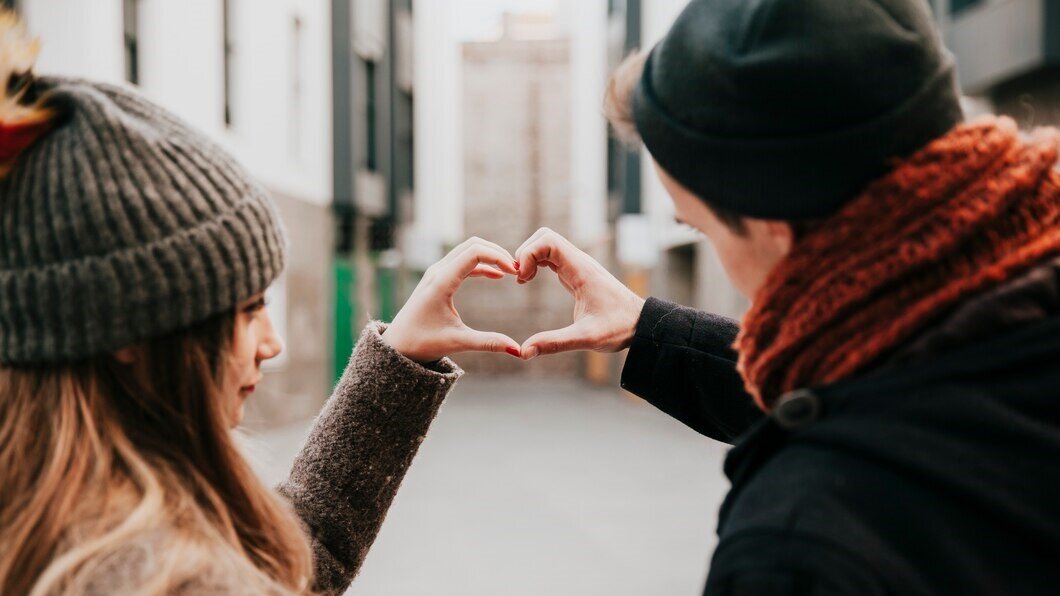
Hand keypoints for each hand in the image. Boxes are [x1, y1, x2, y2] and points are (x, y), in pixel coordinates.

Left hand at [382, 237, 521, 362]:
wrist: (397, 345)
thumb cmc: (422, 343)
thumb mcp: (458, 342)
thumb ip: (488, 343)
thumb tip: (518, 350)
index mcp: (441, 281)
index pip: (474, 252)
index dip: (498, 257)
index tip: (515, 272)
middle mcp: (438, 271)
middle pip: (472, 245)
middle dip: (497, 252)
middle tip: (517, 269)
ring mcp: (436, 272)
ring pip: (467, 251)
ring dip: (489, 256)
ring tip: (510, 272)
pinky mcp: (437, 278)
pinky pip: (462, 262)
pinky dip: (481, 264)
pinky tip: (496, 276)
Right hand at [514, 227, 645, 359]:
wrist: (640, 324)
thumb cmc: (619, 328)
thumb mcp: (586, 338)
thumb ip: (555, 343)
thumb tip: (524, 352)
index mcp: (581, 270)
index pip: (548, 241)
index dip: (529, 254)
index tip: (522, 279)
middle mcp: (579, 262)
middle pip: (544, 237)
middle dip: (526, 253)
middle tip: (519, 279)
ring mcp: (577, 266)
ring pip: (546, 245)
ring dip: (529, 257)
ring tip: (522, 281)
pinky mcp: (576, 273)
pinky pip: (551, 257)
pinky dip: (536, 263)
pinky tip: (529, 281)